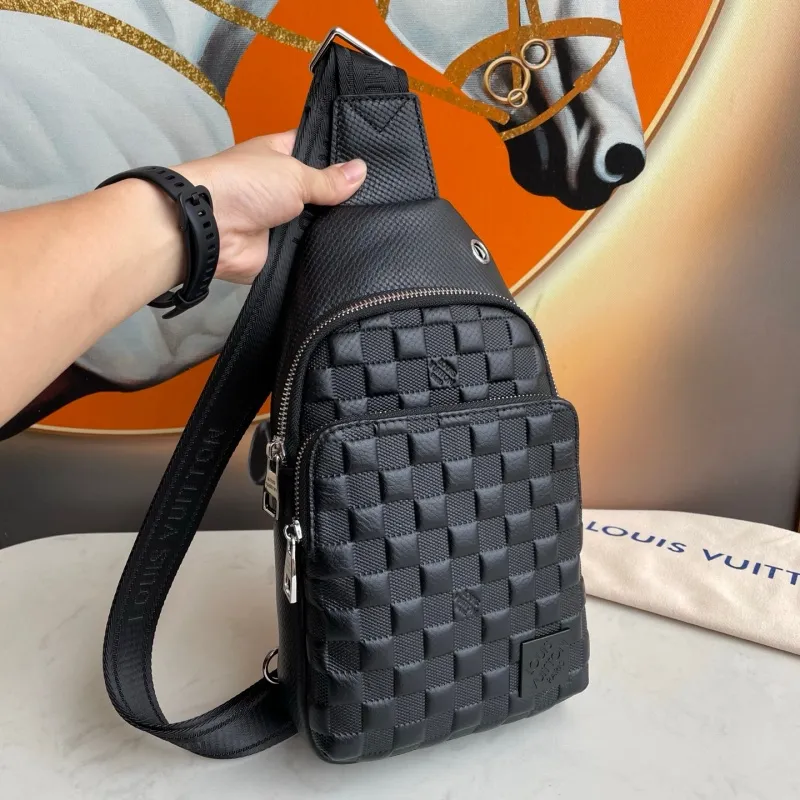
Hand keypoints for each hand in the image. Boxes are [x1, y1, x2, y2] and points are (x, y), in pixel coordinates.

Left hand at [178, 131, 366, 283]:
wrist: (212, 228)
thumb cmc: (246, 185)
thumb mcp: (295, 174)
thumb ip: (329, 179)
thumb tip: (362, 170)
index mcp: (280, 156)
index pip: (316, 150)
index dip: (341, 155)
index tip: (374, 160)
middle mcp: (281, 187)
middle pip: (322, 191)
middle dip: (344, 196)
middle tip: (382, 197)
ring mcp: (282, 220)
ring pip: (319, 223)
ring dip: (336, 226)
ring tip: (375, 223)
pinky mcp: (282, 251)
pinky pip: (310, 251)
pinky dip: (325, 251)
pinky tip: (352, 249)